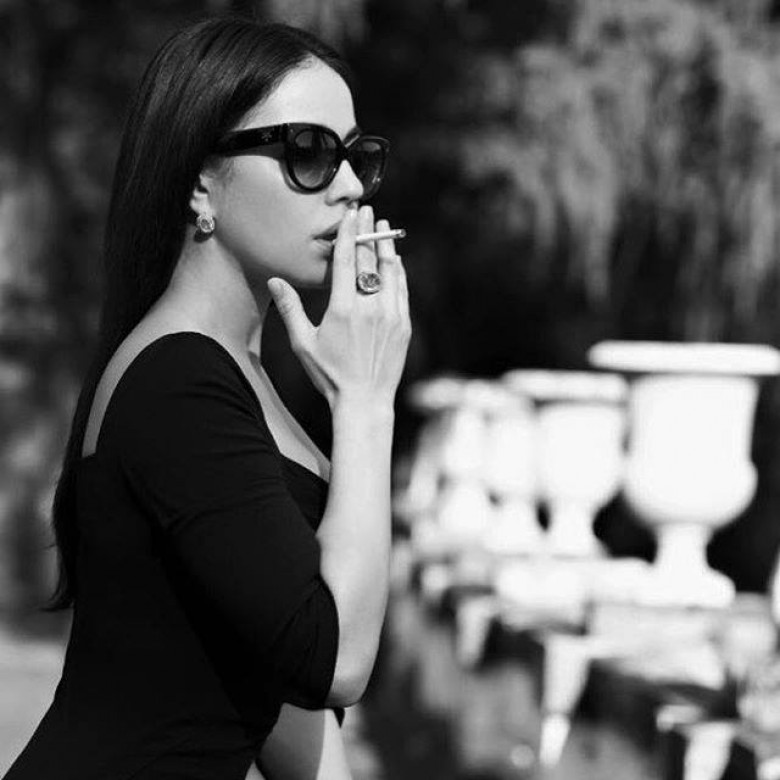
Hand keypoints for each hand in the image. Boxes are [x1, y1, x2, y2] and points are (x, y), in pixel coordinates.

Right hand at [267, 205, 410, 410]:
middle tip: (367, 210)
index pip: (347, 259)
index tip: (351, 214)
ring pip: (389, 271)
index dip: (349, 232)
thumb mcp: (303, 343)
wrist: (364, 400)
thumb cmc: (329, 374)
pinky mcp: (403, 325)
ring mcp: (390, 315)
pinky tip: (394, 260)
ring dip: (385, 246)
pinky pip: (402, 289)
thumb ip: (291, 309)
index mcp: (343, 308)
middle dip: (368, 231)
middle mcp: (369, 307)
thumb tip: (275, 280)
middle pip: (369, 259)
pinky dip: (397, 271)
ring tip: (383, 227)